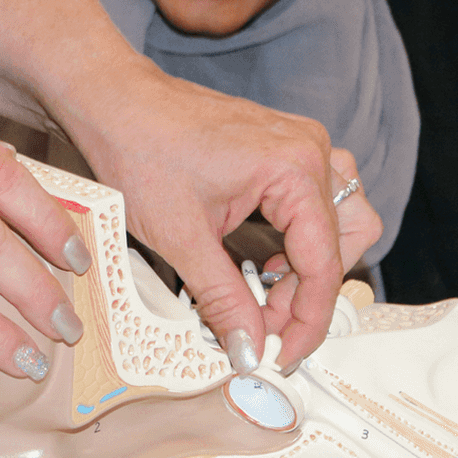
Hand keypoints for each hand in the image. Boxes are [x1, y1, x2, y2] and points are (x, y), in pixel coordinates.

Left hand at [57, 67, 382, 369]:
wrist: (112, 101)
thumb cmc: (140, 151)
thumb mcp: (181, 238)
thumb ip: (223, 299)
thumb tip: (249, 350)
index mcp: (295, 168)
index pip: (324, 263)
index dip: (307, 320)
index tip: (282, 356)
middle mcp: (310, 149)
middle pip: (345, 241)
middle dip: (309, 291)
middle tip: (265, 323)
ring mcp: (300, 143)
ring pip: (341, 219)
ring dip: (312, 262)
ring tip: (264, 289)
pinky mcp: (283, 146)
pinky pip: (317, 199)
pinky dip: (300, 236)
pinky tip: (262, 257)